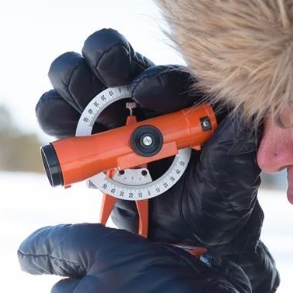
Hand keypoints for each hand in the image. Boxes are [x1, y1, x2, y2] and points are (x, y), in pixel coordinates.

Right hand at [36, 29, 275, 292]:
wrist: (194, 238)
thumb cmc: (220, 197)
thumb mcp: (235, 172)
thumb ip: (235, 143)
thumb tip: (237, 115)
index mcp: (179, 96)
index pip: (159, 71)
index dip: (151, 78)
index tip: (147, 96)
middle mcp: (140, 99)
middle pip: (106, 54)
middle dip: (100, 61)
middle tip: (109, 88)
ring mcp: (109, 119)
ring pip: (74, 79)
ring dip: (72, 87)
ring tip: (87, 116)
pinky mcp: (86, 145)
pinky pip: (58, 118)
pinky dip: (56, 119)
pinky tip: (71, 134)